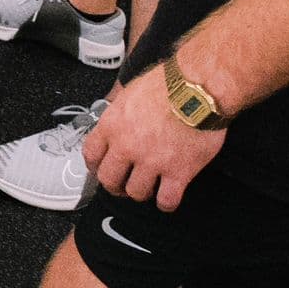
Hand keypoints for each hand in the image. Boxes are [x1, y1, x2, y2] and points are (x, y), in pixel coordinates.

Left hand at [83, 69, 225, 211]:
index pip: (91, 154)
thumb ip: (118, 110)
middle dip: (115, 185)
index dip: (94, 166)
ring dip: (142, 192)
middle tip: (123, 184)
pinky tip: (168, 196)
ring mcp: (152, 161)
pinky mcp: (178, 172)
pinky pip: (166, 200)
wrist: (197, 90)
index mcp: (112, 125)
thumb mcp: (130, 92)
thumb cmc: (168, 85)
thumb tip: (114, 116)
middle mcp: (127, 146)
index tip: (100, 169)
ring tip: (149, 186)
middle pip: (109, 179)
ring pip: (136, 193)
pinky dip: (166, 203)